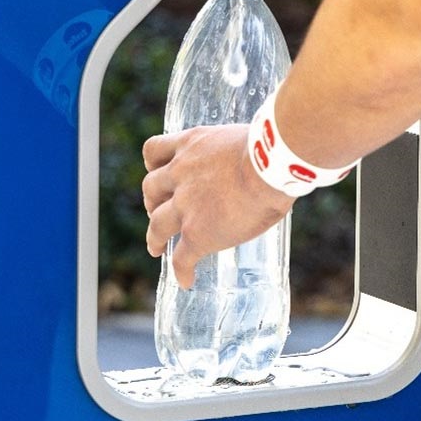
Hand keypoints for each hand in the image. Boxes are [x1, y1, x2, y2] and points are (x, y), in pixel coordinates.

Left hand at [142, 124, 294, 288]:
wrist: (268, 166)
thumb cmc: (269, 149)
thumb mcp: (240, 141)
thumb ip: (234, 155)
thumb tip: (257, 166)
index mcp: (191, 145)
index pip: (154, 151)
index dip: (154, 165)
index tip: (159, 172)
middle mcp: (180, 173)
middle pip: (150, 188)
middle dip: (153, 201)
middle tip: (160, 211)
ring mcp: (185, 205)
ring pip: (156, 225)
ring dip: (154, 237)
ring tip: (156, 248)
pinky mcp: (196, 233)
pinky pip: (181, 258)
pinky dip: (181, 270)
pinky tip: (186, 280)